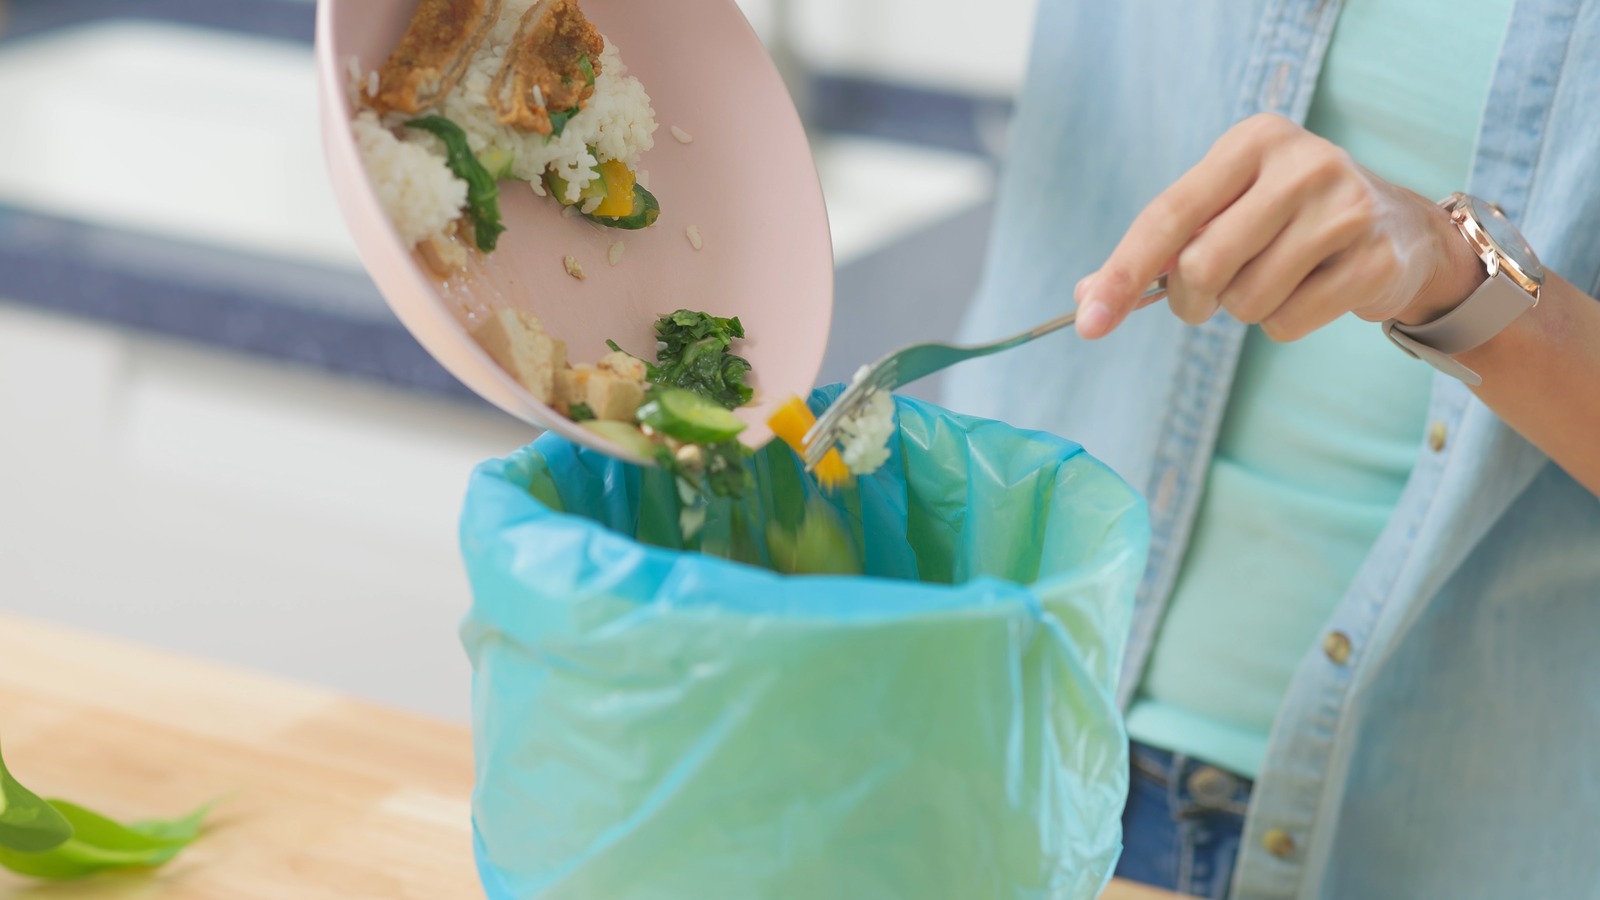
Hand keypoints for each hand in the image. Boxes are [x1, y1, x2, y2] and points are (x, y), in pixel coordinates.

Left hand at [1073, 113, 1486, 339]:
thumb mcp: (1226, 212)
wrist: (1400, 231)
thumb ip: (1161, 248)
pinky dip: (1285, 324)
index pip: (1168, 214)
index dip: (1123, 272)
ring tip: (1277, 280)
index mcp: (1253, 141)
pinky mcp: (1373, 259)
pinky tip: (1314, 291)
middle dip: (1191, 300)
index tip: (1089, 322)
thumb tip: (1088, 294)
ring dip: (1245, 310)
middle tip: (1205, 300)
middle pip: (1202, 265)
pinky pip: (1288, 323)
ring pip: (1246, 301)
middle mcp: (1301, 163)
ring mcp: (1344, 209)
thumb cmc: (1288, 221)